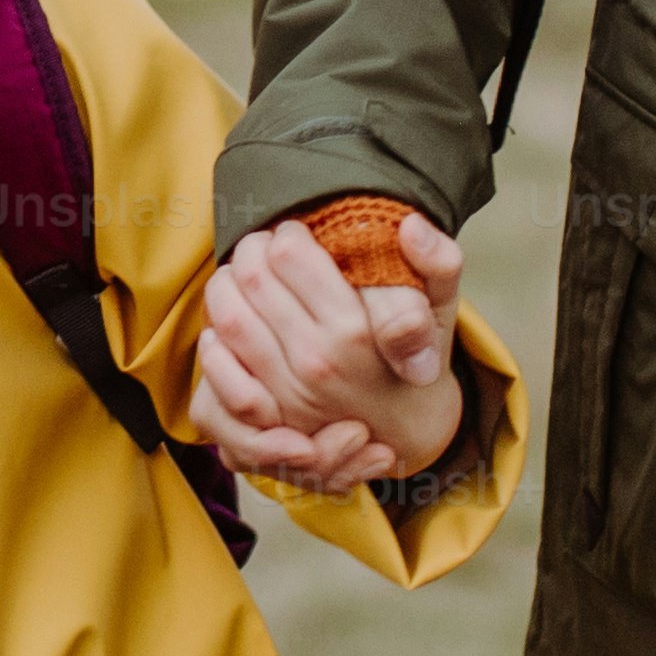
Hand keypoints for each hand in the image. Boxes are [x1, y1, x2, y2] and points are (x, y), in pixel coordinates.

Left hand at [192, 211, 467, 495]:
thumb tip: (409, 226)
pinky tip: (235, 316)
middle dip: (252, 250)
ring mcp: (286, 393)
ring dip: (228, 282)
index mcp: (354, 331)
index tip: (298, 235)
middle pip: (251, 278)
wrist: (411, 429)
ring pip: (227, 315)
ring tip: (246, 274)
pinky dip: (215, 331)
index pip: (289, 255)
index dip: (288, 233)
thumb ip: (438, 262)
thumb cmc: (420, 359)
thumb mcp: (440, 307)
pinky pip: (218, 364)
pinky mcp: (267, 415)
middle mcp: (316, 363)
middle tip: (265, 246)